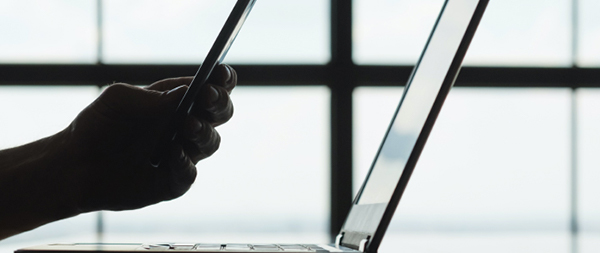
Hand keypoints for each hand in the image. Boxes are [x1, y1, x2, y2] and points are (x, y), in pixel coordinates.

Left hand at [60, 64, 235, 211]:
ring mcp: (182, 154)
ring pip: (211, 142)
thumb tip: (183, 94)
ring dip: (204, 131)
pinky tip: (173, 154)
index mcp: (177, 101)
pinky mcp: (172, 182)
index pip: (211, 86)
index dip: (222, 79)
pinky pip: (189, 174)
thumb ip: (149, 97)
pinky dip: (185, 163)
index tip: (221, 73)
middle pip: (221, 113)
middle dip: (220, 103)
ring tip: (187, 125)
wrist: (75, 166)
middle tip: (207, 97)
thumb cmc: (97, 126)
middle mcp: (186, 126)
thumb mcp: (116, 100)